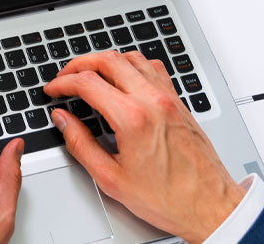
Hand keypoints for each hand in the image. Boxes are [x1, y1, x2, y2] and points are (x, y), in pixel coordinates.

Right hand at [44, 51, 244, 243]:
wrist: (210, 206)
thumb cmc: (168, 198)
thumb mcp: (111, 178)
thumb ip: (81, 144)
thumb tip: (63, 120)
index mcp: (132, 118)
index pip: (88, 83)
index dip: (62, 82)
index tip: (53, 90)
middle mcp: (152, 101)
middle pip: (108, 60)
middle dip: (79, 64)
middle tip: (65, 77)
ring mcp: (169, 98)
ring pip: (132, 57)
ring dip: (105, 61)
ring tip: (90, 74)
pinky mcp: (179, 102)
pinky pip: (153, 68)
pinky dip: (132, 65)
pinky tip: (123, 78)